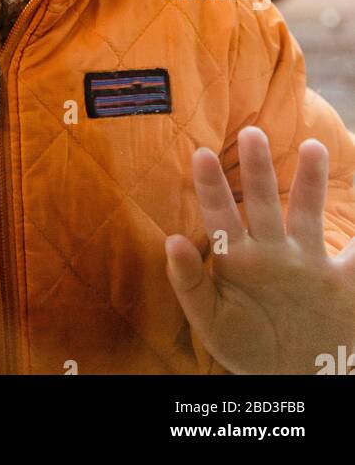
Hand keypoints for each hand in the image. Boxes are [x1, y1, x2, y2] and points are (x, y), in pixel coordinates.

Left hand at [165, 127, 354, 374]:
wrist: (291, 376)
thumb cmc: (244, 342)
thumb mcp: (211, 321)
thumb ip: (189, 284)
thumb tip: (171, 240)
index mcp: (237, 258)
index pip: (220, 215)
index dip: (211, 186)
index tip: (202, 153)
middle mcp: (271, 251)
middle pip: (262, 202)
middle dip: (257, 169)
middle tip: (250, 133)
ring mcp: (308, 263)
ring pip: (307, 214)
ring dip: (310, 182)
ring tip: (312, 146)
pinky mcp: (342, 283)